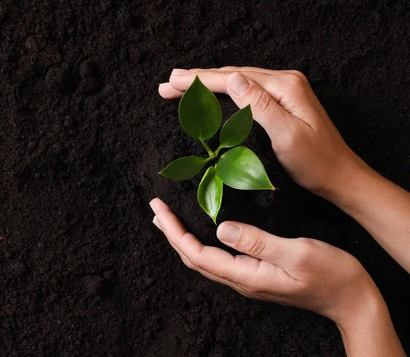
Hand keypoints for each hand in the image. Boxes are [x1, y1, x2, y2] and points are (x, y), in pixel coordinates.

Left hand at [148, 198, 379, 325]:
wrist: (353, 299)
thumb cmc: (331, 274)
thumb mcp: (296, 252)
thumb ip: (258, 241)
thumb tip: (221, 228)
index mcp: (247, 275)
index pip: (198, 253)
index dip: (175, 232)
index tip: (159, 210)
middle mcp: (241, 281)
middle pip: (194, 258)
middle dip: (171, 233)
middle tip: (155, 209)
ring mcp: (248, 280)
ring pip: (203, 260)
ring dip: (182, 239)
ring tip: (167, 221)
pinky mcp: (255, 276)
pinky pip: (217, 260)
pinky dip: (199, 243)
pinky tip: (199, 234)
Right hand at [158, 67, 361, 197]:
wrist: (340, 176)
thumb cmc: (316, 162)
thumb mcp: (287, 136)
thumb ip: (259, 106)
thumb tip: (232, 79)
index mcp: (284, 86)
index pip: (232, 78)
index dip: (199, 80)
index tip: (172, 82)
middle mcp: (284, 81)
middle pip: (232, 75)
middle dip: (197, 78)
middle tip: (167, 83)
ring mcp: (283, 90)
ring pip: (236, 81)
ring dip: (206, 83)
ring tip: (179, 84)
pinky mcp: (281, 102)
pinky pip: (245, 90)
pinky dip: (222, 91)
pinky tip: (209, 92)